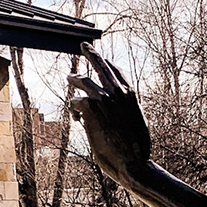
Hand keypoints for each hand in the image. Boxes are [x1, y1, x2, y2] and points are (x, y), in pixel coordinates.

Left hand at [69, 43, 151, 185]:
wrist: (133, 161)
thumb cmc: (136, 147)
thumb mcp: (136, 122)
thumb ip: (126, 110)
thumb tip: (117, 109)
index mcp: (131, 94)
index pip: (116, 71)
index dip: (107, 62)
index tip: (101, 57)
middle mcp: (118, 91)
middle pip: (100, 64)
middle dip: (91, 53)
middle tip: (84, 46)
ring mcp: (104, 98)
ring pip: (83, 80)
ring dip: (75, 79)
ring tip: (70, 78)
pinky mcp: (91, 108)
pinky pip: (75, 102)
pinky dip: (75, 110)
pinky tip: (78, 121)